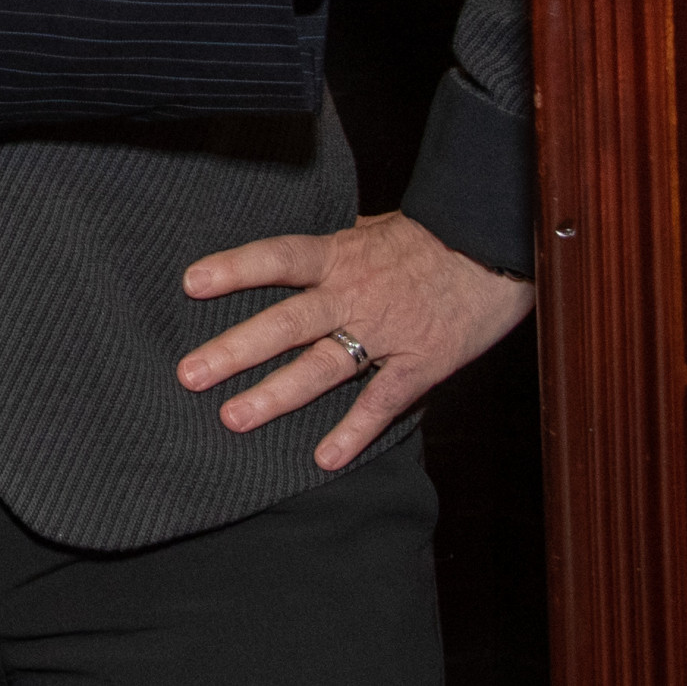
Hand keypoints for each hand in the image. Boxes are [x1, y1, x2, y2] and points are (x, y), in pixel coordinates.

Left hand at [177, 210, 533, 470]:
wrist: (496, 247)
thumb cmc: (433, 235)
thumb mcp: (376, 226)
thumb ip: (336, 246)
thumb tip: (300, 254)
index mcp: (341, 256)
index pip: (278, 258)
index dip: (234, 269)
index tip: (190, 283)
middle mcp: (355, 294)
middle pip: (286, 323)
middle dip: (235, 350)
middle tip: (190, 374)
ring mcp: (386, 332)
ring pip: (323, 366)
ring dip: (276, 395)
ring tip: (233, 418)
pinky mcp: (420, 363)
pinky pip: (382, 402)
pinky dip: (354, 431)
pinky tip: (324, 459)